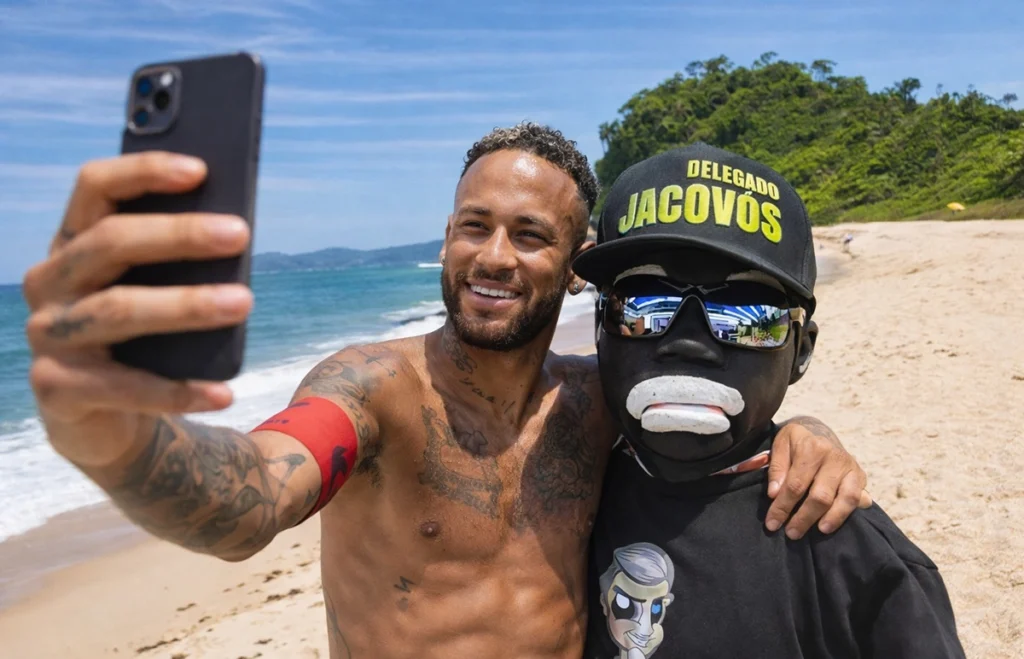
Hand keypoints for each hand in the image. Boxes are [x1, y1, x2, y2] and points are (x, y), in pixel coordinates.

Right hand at [23, 152, 252, 466]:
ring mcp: (47, 335)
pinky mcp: (56, 388)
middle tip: (241, 235)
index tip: (201, 170)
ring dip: (186, 305)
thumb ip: (177, 263)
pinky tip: (223, 392)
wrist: (103, 419)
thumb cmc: (140, 339)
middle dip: (179, 235)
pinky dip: (179, 390)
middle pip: (110, 242)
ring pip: (118, 309)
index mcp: (73, 243)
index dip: (144, 172)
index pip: (95, 188)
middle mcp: (50, 281)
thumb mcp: (154, 291)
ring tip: (244, 302)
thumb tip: (233, 232)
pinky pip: (124, 386)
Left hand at [764, 416, 870, 538]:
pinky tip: (833, 524)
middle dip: (804, 518)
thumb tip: (774, 494)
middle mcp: (834, 456)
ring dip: (831, 518)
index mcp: (812, 447)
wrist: (820, 431)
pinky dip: (846, 513)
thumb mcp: (780, 445)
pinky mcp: (860, 476)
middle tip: (791, 533)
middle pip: (819, 495)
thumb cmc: (796, 443)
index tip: (772, 523)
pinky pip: (856, 499)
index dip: (782, 507)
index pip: (795, 485)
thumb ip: (776, 468)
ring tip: (818, 531)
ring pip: (845, 498)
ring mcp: (850, 467)